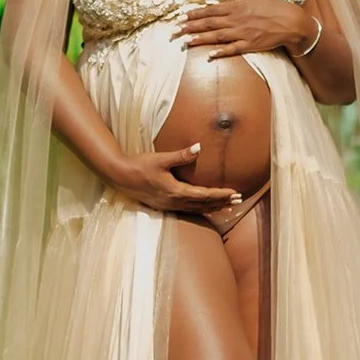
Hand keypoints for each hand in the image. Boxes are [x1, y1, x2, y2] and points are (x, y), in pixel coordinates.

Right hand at [109, 144, 242, 215]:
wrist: (120, 177)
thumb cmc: (139, 166)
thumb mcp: (161, 159)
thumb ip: (181, 155)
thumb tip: (199, 147)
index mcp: (175, 191)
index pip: (204, 195)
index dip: (221, 194)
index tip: (235, 193)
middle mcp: (174, 202)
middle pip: (204, 205)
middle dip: (222, 203)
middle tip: (239, 201)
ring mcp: (169, 206)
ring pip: (197, 210)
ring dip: (213, 208)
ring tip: (228, 208)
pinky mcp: (165, 206)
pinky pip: (188, 211)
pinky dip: (201, 211)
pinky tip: (207, 211)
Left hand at [174, 0, 316, 59]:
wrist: (290, 21)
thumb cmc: (272, 6)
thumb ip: (236, 1)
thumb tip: (222, 3)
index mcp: (236, 6)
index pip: (210, 10)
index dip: (195, 13)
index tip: (182, 16)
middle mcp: (236, 20)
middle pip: (208, 23)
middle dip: (190, 27)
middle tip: (174, 31)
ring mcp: (242, 33)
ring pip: (216, 36)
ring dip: (199, 39)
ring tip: (185, 42)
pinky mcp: (249, 45)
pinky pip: (232, 49)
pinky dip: (220, 52)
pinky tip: (209, 55)